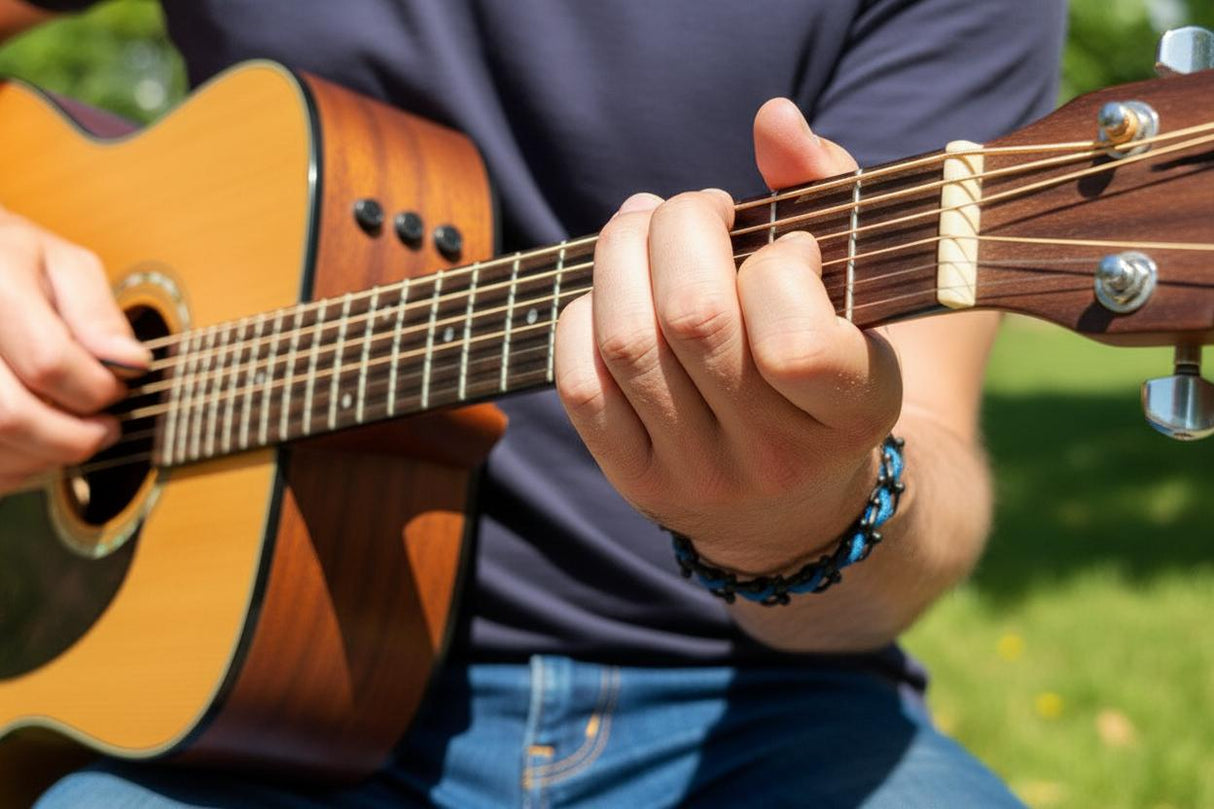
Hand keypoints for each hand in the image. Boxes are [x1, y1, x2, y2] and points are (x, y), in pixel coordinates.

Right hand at [0, 209, 148, 493]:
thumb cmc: (12, 264)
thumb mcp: (63, 265)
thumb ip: (98, 312)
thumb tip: (131, 363)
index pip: (49, 362)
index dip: (98, 387)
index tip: (121, 388)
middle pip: (10, 416)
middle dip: (74, 437)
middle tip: (106, 430)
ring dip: (46, 456)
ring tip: (74, 434)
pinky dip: (19, 465)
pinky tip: (38, 440)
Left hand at [555, 99, 900, 572]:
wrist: (798, 505)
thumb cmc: (830, 359)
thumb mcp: (857, 282)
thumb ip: (826, 187)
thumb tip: (771, 117)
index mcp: (853, 411)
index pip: (792, 338)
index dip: (777, 264)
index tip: (788, 249)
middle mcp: (774, 456)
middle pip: (692, 319)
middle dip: (680, 227)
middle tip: (694, 208)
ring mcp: (699, 475)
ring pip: (627, 342)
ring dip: (621, 253)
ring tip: (643, 225)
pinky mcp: (638, 481)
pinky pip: (581, 385)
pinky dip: (583, 315)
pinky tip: (613, 291)